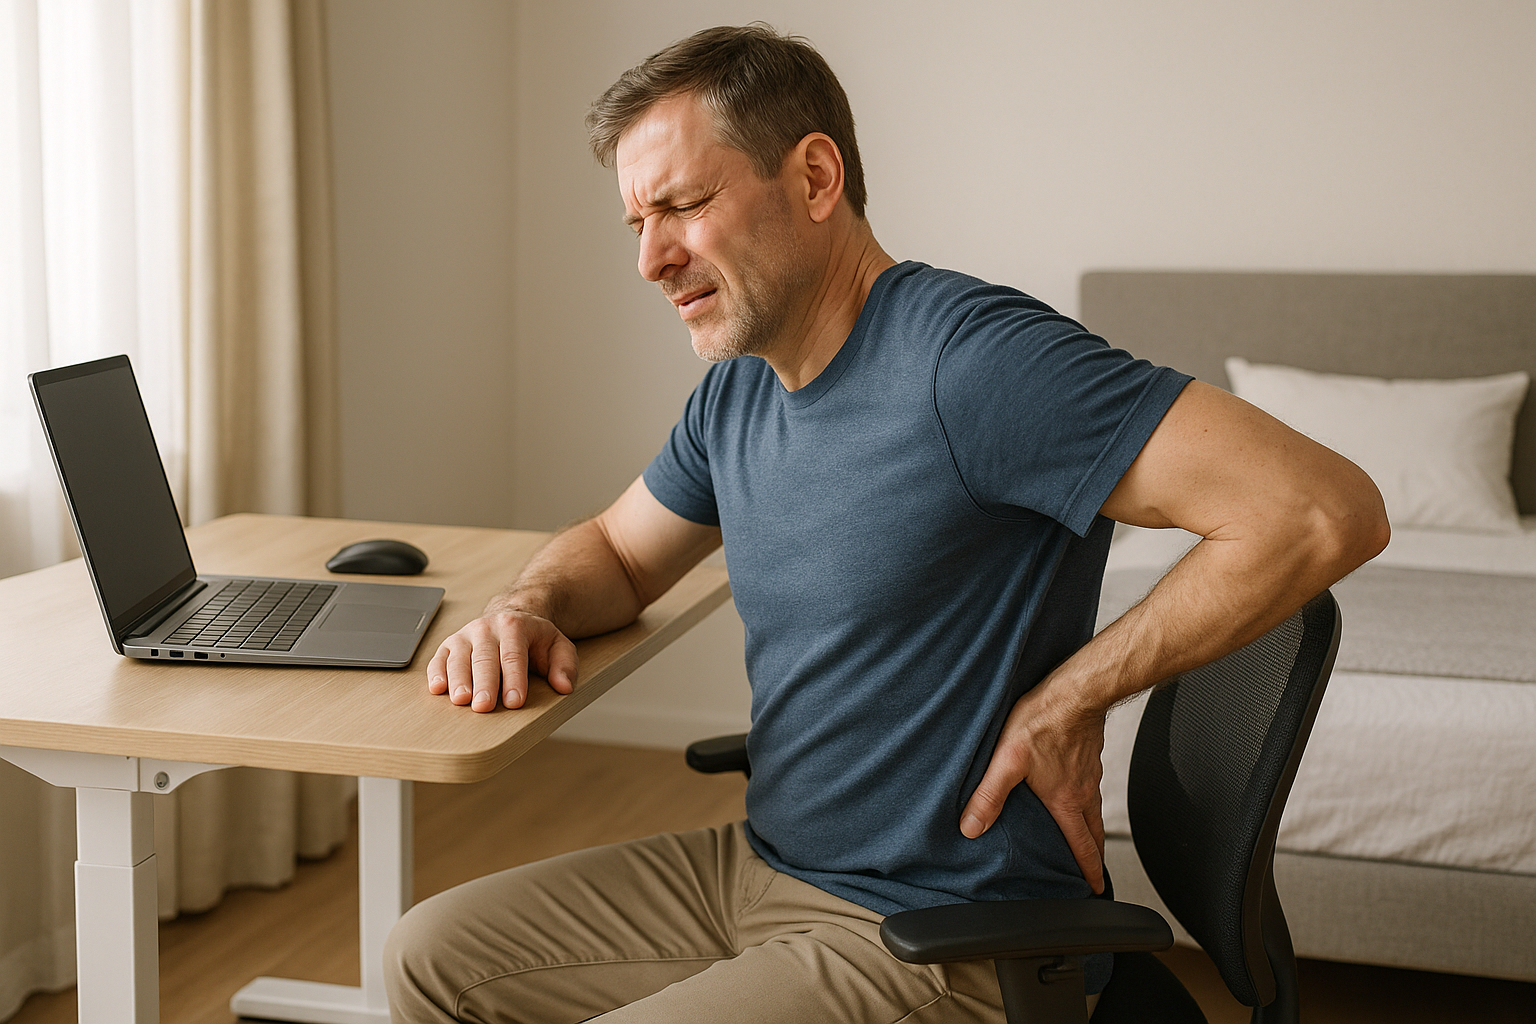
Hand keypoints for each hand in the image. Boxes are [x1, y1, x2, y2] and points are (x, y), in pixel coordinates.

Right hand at [426, 609, 577, 712]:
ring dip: (458, 680)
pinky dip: (437, 673)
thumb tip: (564, 686)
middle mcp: (486, 629)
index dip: (514, 680)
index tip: (514, 702)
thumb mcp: (558, 646)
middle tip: (484, 706)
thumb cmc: (534, 640)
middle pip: (484, 658)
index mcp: (514, 626)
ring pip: (459, 658)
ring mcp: (465, 636)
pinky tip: (438, 688)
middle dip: (484, 683)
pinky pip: (439, 659)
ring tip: (461, 700)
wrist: (511, 618)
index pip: (514, 656)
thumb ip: (565, 665)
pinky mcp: (449, 646)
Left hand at [959, 679, 1107, 893]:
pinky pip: (1092, 787)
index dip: (1089, 870)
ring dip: (1092, 829)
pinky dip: (1088, 801)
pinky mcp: (1089, 755)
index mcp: (1066, 800)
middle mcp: (1083, 791)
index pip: (1082, 845)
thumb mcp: (1007, 760)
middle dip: (1094, 855)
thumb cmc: (1043, 720)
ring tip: (1084, 837)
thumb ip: (989, 795)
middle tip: (1093, 871)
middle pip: (1094, 833)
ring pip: (1094, 810)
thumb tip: (972, 827)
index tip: (1095, 888)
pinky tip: (1075, 791)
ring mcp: (1090, 773)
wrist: (1075, 690)